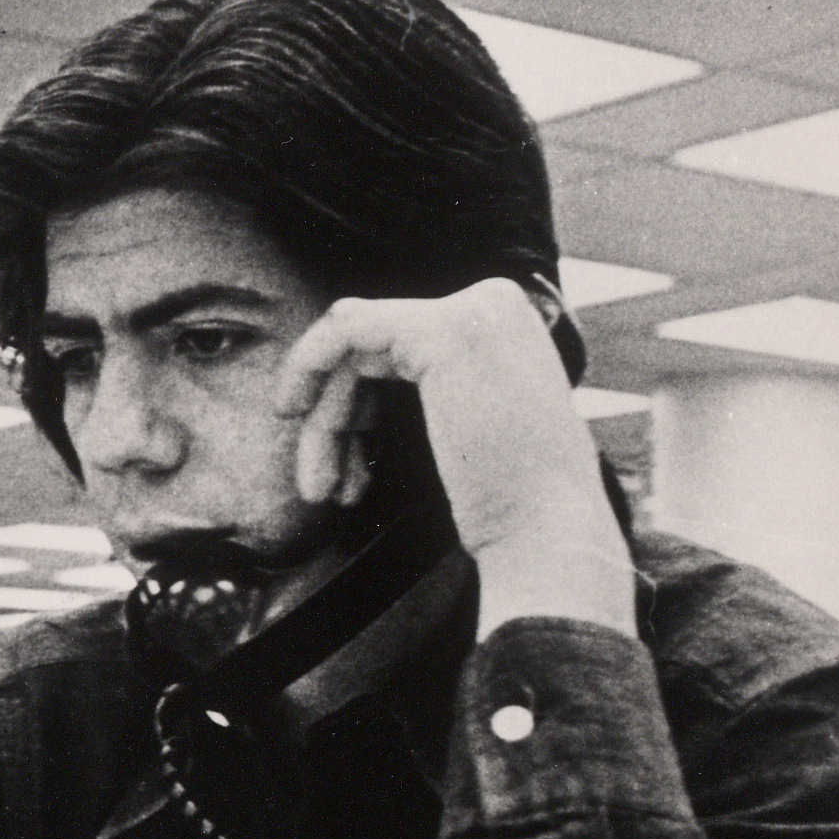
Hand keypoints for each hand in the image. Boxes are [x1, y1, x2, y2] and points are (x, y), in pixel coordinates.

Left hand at [273, 278, 633, 636]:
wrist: (547, 535)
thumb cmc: (509, 504)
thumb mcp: (469, 426)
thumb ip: (431, 391)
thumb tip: (353, 384)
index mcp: (502, 324)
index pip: (399, 345)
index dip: (356, 405)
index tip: (336, 467)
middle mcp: (493, 303)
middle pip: (372, 349)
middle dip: (336, 420)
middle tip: (321, 488)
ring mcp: (471, 311)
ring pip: (352, 350)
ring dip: (325, 423)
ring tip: (319, 489)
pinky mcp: (440, 331)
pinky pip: (345, 328)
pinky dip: (307, 364)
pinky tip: (291, 412)